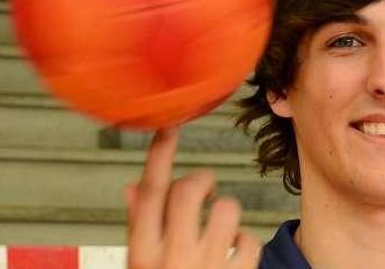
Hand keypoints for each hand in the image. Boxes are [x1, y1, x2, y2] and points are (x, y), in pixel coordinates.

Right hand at [125, 128, 261, 268]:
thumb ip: (139, 227)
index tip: (168, 129)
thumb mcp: (140, 263)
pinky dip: (244, 239)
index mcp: (143, 253)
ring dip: (225, 207)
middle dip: (201, 179)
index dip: (159, 155)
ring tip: (219, 223)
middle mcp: (174, 258)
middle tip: (206, 187)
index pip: (150, 192)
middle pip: (188, 190)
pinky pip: (250, 239)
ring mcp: (208, 267)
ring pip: (226, 208)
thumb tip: (134, 188)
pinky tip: (233, 249)